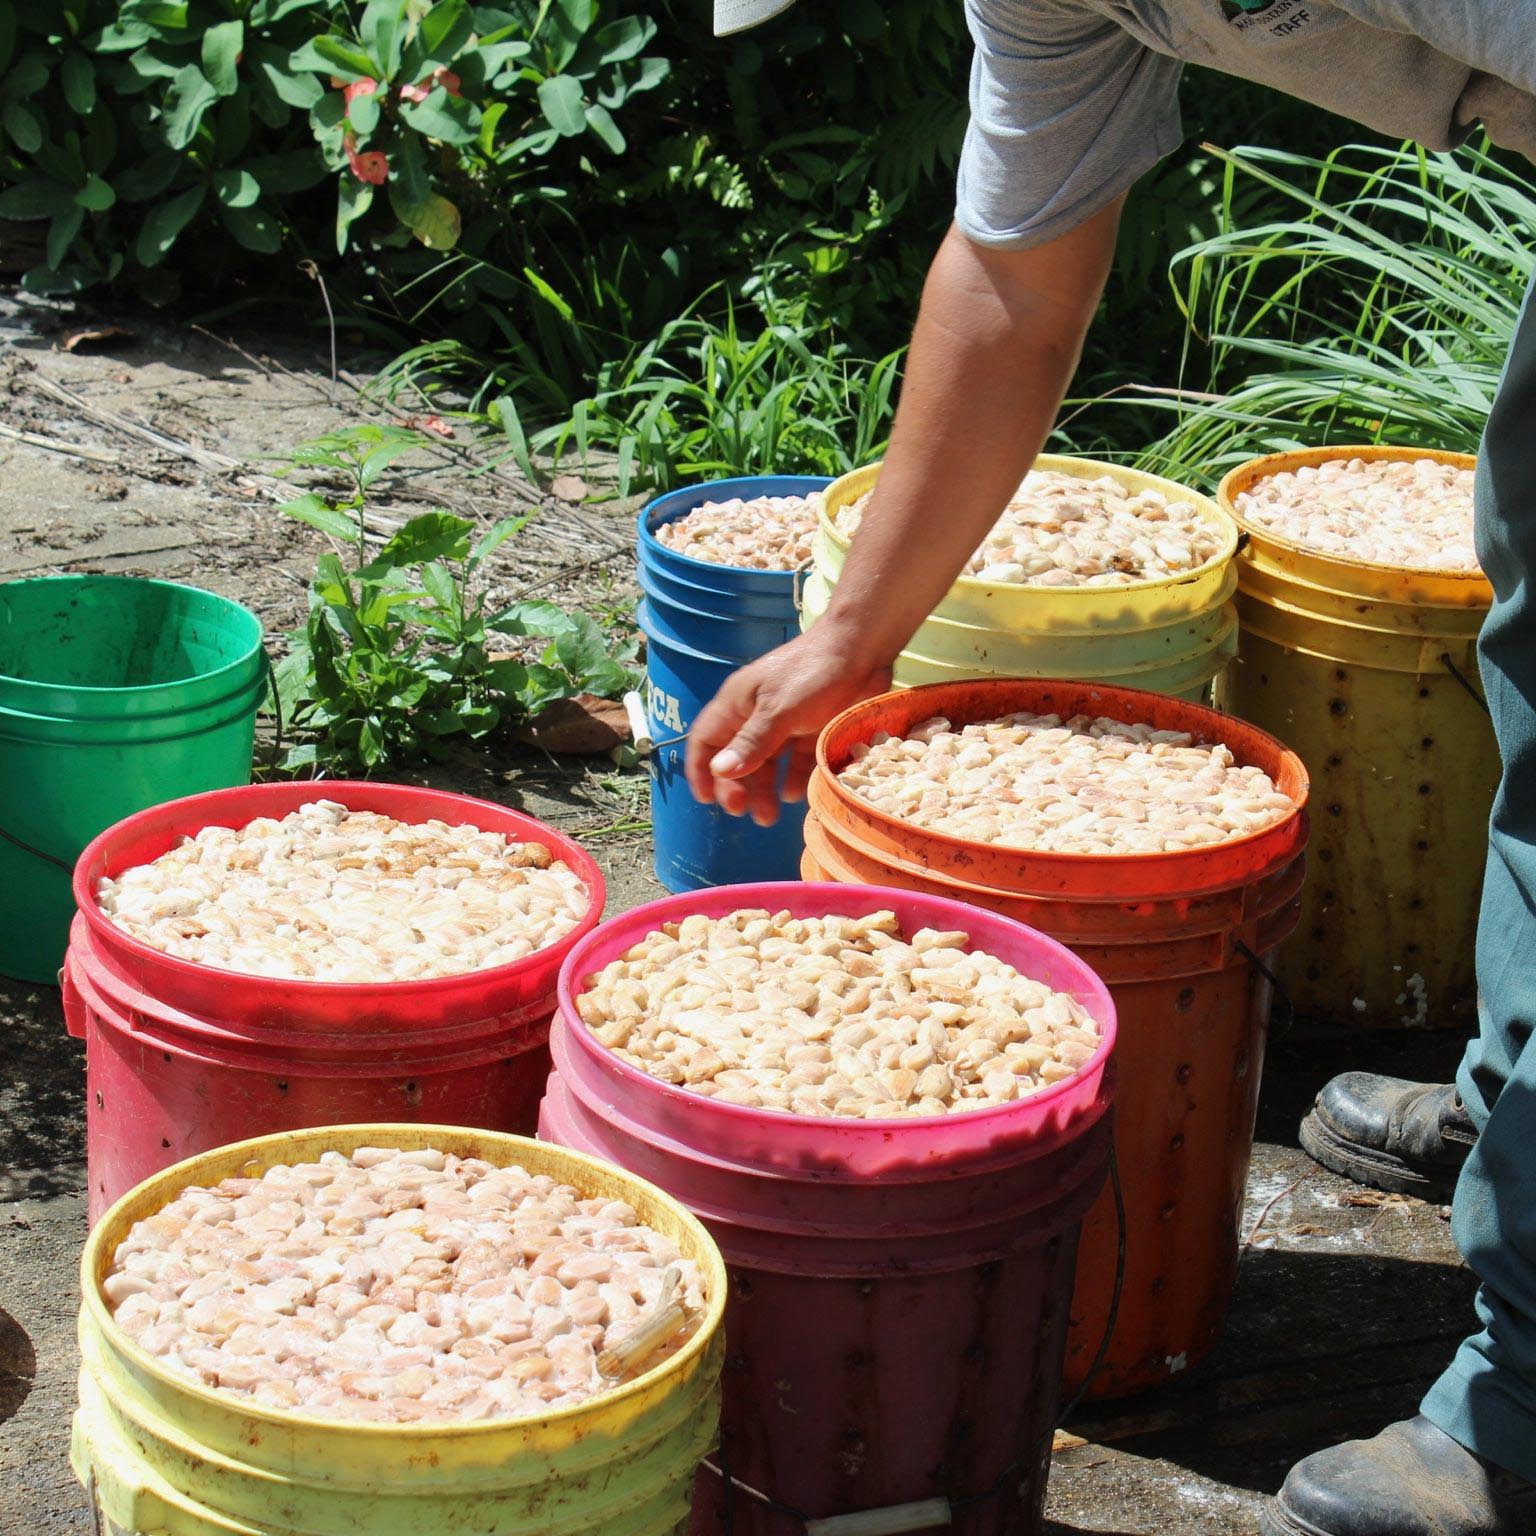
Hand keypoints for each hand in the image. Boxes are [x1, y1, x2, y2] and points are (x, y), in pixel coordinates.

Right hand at [685, 629, 891, 825]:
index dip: (701, 770)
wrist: (860, 649)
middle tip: (744, 812)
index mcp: (737, 704)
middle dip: (736, 787)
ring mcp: (784, 722)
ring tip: (769, 817)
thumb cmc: (812, 673)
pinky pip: (794, 759)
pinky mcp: (810, 728)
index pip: (705, 740)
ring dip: (763, 789)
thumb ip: (751, 743)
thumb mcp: (779, 711)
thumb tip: (719, 771)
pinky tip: (793, 795)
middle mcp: (756, 714)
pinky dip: (792, 777)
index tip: (707, 800)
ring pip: (765, 763)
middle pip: (736, 758)